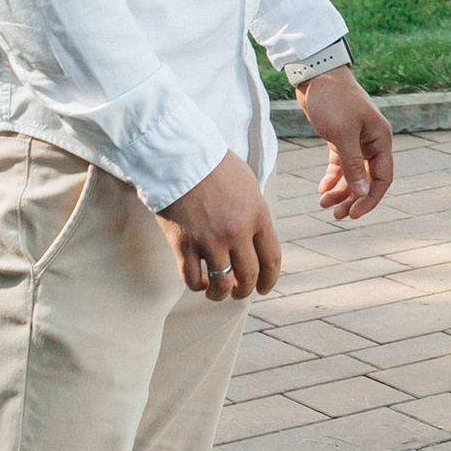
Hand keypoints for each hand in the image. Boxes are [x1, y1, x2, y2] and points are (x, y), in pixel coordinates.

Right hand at [160, 153, 280, 300]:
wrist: (179, 156)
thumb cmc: (214, 165)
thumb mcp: (248, 185)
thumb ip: (255, 213)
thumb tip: (257, 236)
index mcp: (258, 215)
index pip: (271, 259)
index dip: (270, 280)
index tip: (264, 289)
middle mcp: (237, 232)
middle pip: (249, 277)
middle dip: (245, 291)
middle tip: (239, 293)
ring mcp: (210, 240)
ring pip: (221, 284)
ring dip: (220, 294)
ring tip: (215, 293)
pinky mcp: (183, 244)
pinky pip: (191, 278)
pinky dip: (196, 285)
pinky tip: (197, 282)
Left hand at [299, 69, 393, 222]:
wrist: (315, 74)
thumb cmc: (332, 99)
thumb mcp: (342, 134)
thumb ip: (353, 164)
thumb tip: (363, 193)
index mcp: (380, 139)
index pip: (382, 178)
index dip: (370, 198)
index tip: (354, 214)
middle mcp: (372, 141)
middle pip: (367, 179)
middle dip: (353, 198)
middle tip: (336, 216)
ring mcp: (356, 140)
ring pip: (353, 174)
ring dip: (341, 191)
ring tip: (324, 205)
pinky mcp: (340, 137)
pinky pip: (340, 164)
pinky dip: (332, 178)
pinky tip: (322, 190)